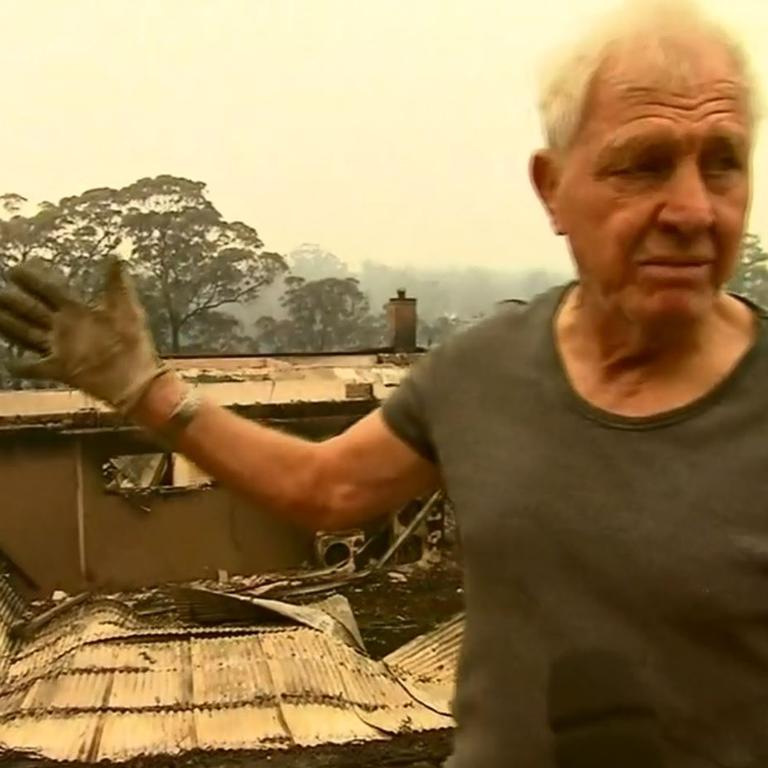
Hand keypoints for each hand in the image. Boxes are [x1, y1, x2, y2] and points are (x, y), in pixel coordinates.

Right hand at [0, 258, 168, 412]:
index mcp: (78, 311)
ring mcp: (61, 349)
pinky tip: (8, 363)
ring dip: (9, 327)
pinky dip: (22, 367)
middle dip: (12, 302)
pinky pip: (36, 368)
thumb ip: (118, 285)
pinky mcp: (61, 370)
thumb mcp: (127, 309)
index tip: (13, 271)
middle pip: (31, 312)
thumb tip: (117, 256)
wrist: (138, 378)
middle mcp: (65, 328)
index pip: (49, 292)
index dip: (32, 282)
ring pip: (27, 335)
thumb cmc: (134, 342)